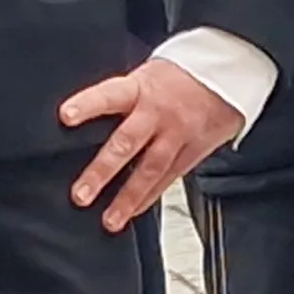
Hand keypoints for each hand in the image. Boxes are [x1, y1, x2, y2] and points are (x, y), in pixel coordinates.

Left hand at [58, 57, 239, 232]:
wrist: (228, 74)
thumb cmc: (178, 75)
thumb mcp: (146, 74)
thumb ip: (120, 97)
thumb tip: (82, 118)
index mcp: (140, 88)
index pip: (109, 95)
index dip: (87, 104)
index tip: (65, 117)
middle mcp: (157, 113)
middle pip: (127, 142)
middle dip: (102, 171)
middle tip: (81, 194)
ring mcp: (176, 135)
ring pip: (149, 170)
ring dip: (127, 198)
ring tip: (109, 220)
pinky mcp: (191, 152)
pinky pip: (167, 180)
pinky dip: (148, 198)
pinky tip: (132, 213)